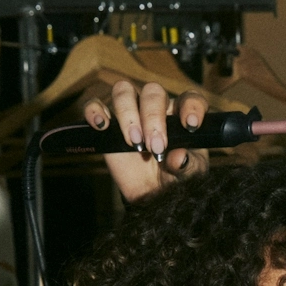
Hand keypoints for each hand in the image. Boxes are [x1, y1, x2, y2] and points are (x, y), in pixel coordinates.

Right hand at [82, 79, 210, 203]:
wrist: (153, 194)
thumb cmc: (176, 177)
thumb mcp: (189, 174)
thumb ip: (188, 165)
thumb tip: (178, 157)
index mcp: (181, 115)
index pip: (188, 98)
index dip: (191, 106)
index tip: (190, 125)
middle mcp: (156, 108)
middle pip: (152, 93)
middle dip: (153, 119)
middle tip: (155, 147)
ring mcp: (131, 113)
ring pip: (124, 91)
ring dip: (128, 115)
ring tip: (134, 143)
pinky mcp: (108, 124)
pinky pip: (95, 104)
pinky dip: (95, 110)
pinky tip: (102, 126)